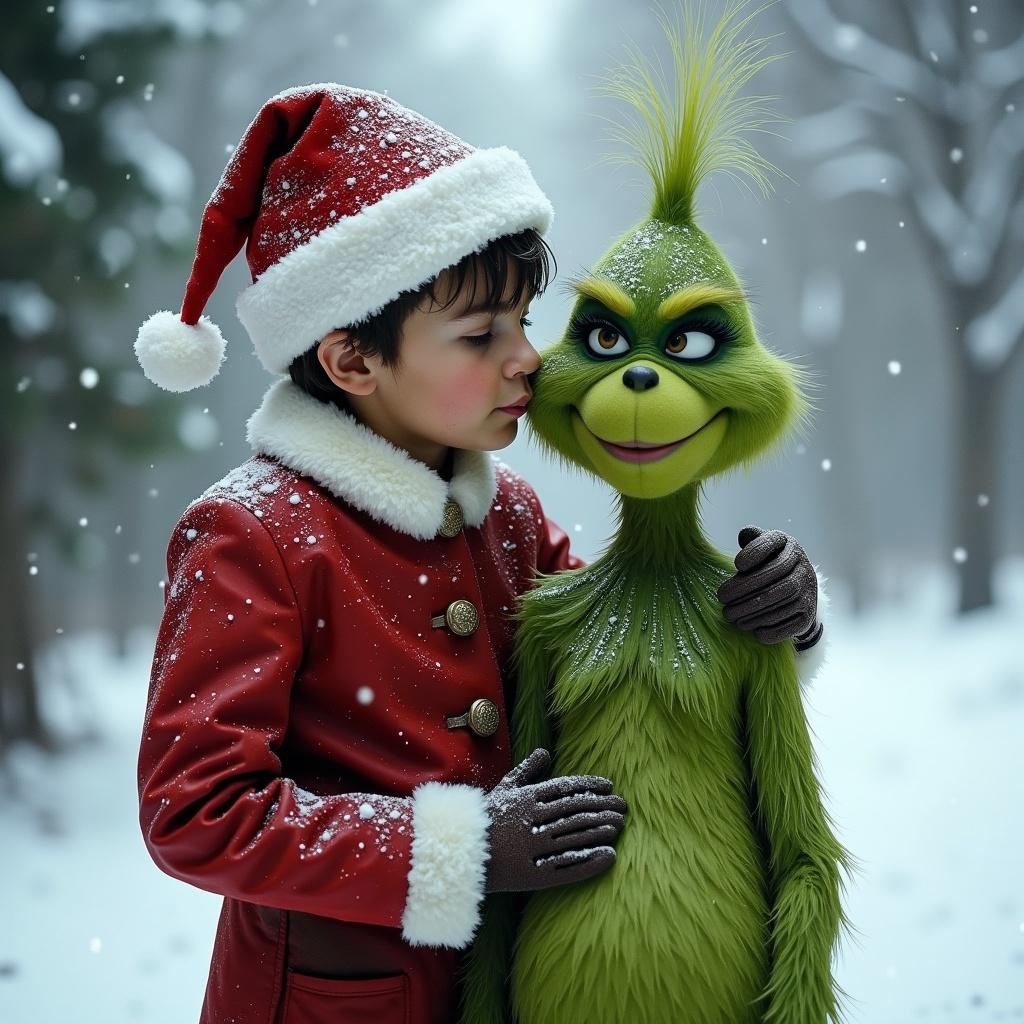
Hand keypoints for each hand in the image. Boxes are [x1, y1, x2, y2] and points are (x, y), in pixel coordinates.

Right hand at [484, 748, 627, 893]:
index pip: (566, 788)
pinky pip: (569, 866)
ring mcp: (534, 849)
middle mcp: (532, 821)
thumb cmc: (486, 818)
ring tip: (619, 826)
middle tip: (623, 806)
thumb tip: (545, 752)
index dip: (590, 786)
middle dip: (603, 807)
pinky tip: (609, 855)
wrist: (462, 855)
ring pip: (575, 836)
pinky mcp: (535, 875)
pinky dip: (592, 861)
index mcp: (526, 799)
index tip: (609, 787)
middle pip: (575, 811)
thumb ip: (527, 770)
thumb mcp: (504, 789)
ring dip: (601, 830)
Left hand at [717, 526, 819, 645]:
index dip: (755, 552)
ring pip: (783, 601)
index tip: (736, 565)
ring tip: (731, 615)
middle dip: (745, 588)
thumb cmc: (770, 566)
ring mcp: (809, 591)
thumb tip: (744, 536)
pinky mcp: (809, 614)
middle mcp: (803, 566)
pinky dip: (771, 629)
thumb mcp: (763, 548)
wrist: (799, 591)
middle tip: (722, 599)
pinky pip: (791, 624)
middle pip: (776, 576)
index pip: (772, 543)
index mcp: (789, 545)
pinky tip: (752, 629)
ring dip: (753, 611)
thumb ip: (752, 537)